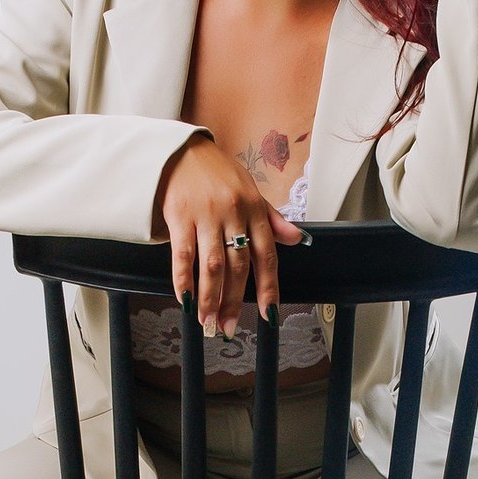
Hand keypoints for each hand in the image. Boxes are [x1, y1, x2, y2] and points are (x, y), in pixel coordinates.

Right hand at [153, 133, 308, 338]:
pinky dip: (183, 279)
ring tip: (208, 321)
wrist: (181, 151)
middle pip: (238, 266)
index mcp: (254, 210)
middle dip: (234, 301)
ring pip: (212, 264)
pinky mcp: (179, 215)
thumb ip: (272, 219)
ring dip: (210, 297)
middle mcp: (233, 214)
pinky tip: (185, 299)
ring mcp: (206, 215)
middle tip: (228, 327)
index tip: (268, 315)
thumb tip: (298, 239)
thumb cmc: (217, 173)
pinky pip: (182, 254)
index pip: (266, 256)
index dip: (268, 287)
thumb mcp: (251, 191)